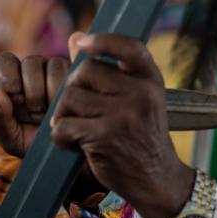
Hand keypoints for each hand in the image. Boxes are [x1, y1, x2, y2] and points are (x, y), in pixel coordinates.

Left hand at [0, 52, 69, 158]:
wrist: (60, 155)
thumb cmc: (32, 144)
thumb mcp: (10, 138)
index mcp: (13, 81)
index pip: (5, 62)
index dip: (8, 75)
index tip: (13, 95)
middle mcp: (34, 72)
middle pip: (30, 62)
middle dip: (32, 88)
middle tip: (34, 110)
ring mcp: (57, 72)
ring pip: (53, 65)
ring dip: (50, 91)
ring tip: (49, 113)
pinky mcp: (76, 77)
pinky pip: (70, 72)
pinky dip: (65, 91)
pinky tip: (62, 108)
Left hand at [49, 32, 195, 217]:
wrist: (157, 179)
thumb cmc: (141, 137)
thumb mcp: (137, 101)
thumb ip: (109, 71)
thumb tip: (76, 38)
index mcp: (150, 80)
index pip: (129, 46)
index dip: (103, 40)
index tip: (82, 43)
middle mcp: (141, 93)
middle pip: (86, 70)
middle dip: (73, 88)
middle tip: (76, 109)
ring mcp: (124, 115)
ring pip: (71, 97)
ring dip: (63, 115)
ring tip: (74, 129)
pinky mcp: (105, 137)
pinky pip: (65, 125)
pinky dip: (59, 136)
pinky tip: (70, 144)